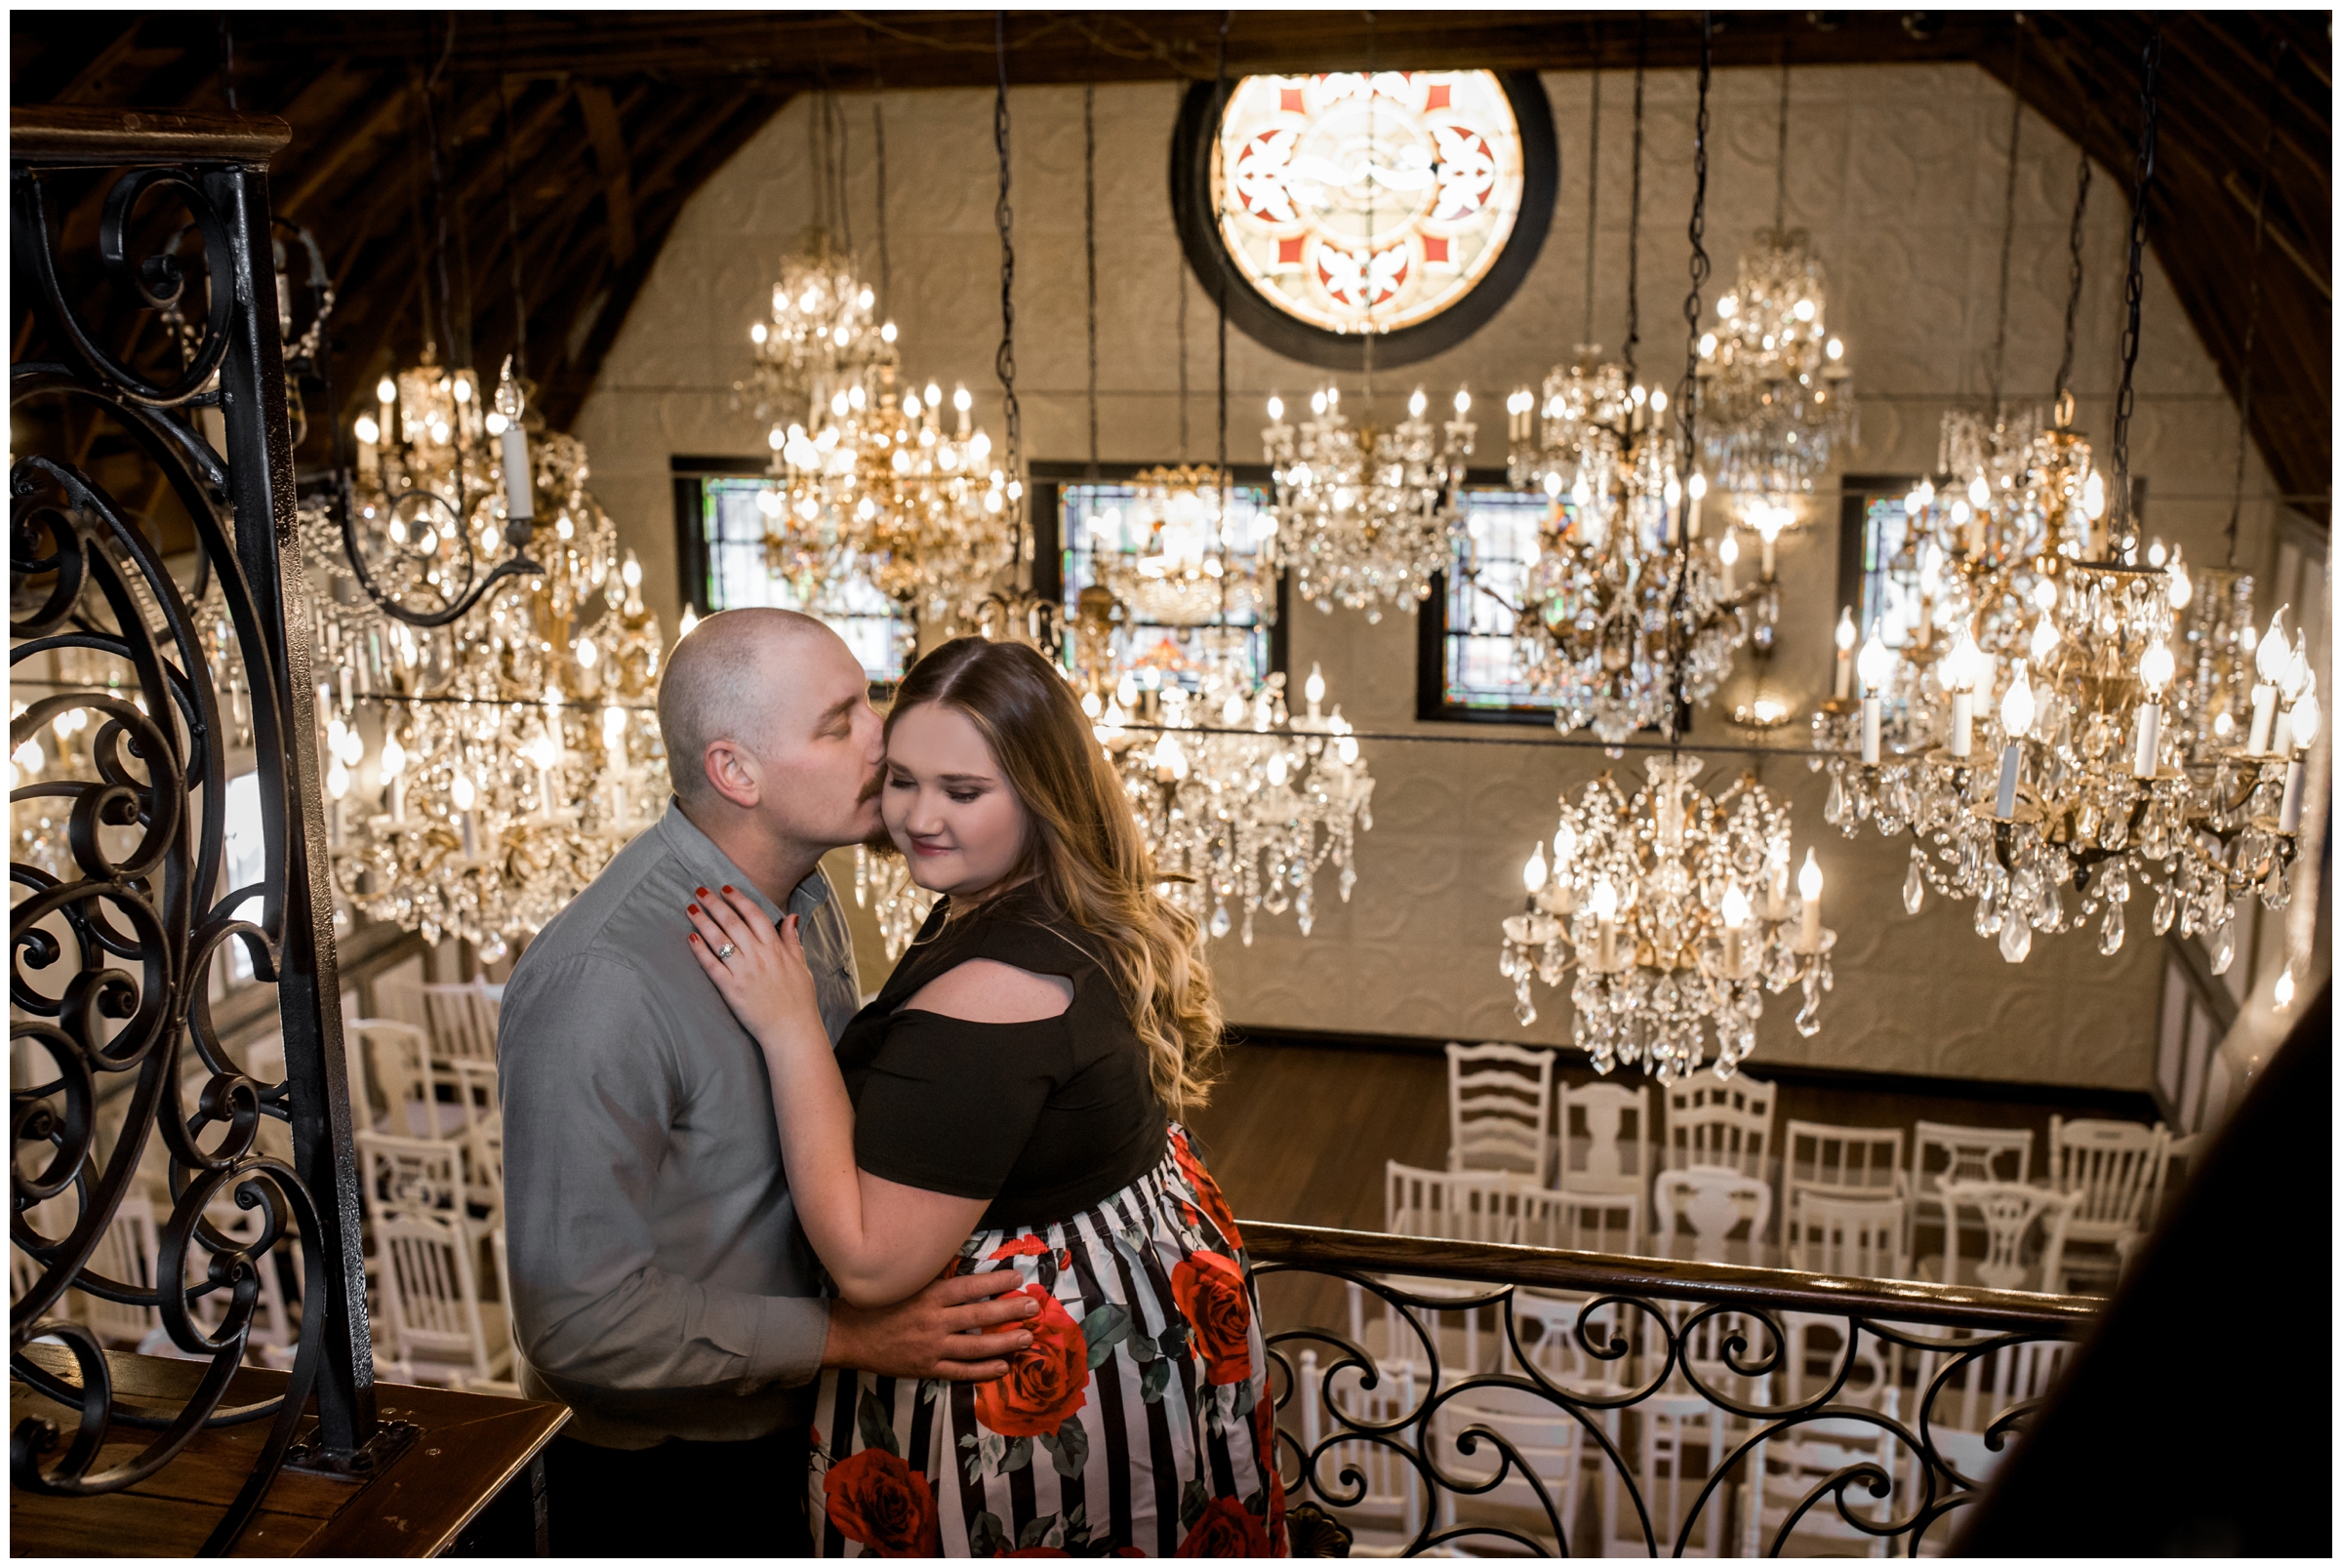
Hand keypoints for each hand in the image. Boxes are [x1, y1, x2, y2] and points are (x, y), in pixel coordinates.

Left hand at [685, 886, 820, 1046]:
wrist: (792, 1030)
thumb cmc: (799, 1000)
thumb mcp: (801, 966)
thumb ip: (792, 940)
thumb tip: (791, 917)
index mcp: (776, 949)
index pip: (755, 915)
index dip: (739, 900)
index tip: (726, 889)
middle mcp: (759, 956)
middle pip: (733, 922)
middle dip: (715, 904)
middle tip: (700, 891)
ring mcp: (744, 972)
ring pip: (720, 940)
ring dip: (704, 922)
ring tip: (691, 909)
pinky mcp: (731, 989)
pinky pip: (712, 966)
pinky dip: (700, 951)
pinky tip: (690, 938)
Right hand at [822, 1267, 1040, 1380]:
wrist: (850, 1335)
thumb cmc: (880, 1304)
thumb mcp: (907, 1283)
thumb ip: (935, 1278)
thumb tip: (967, 1265)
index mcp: (929, 1295)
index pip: (970, 1286)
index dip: (996, 1281)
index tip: (1018, 1278)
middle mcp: (934, 1321)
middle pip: (980, 1314)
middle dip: (1010, 1310)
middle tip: (1033, 1307)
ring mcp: (932, 1347)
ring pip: (976, 1346)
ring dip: (1005, 1341)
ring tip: (1027, 1338)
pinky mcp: (927, 1368)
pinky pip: (961, 1371)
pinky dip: (983, 1370)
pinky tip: (1003, 1366)